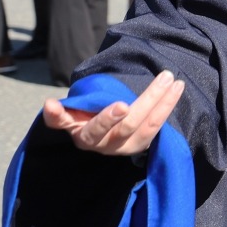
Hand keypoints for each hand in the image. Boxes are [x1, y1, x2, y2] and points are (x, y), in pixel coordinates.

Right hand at [42, 70, 183, 155]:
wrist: (96, 134)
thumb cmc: (81, 116)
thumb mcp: (68, 115)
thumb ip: (61, 113)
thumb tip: (49, 105)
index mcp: (83, 136)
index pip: (93, 129)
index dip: (106, 119)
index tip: (121, 105)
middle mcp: (105, 145)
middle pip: (128, 125)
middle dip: (148, 101)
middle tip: (164, 78)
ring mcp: (124, 148)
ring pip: (147, 126)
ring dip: (163, 102)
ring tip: (174, 79)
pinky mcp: (139, 147)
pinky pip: (156, 129)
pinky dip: (167, 109)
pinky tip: (176, 90)